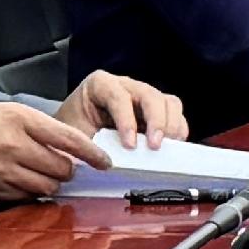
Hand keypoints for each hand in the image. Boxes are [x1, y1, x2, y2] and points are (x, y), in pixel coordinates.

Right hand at [0, 101, 101, 201]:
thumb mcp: (9, 112)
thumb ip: (41, 128)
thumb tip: (71, 149)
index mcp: (19, 121)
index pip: (68, 139)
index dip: (92, 153)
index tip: (105, 162)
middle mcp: (12, 147)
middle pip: (61, 168)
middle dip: (69, 169)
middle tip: (65, 165)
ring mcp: (1, 172)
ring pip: (47, 187)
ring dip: (52, 182)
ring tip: (43, 173)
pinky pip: (26, 198)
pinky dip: (32, 192)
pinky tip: (24, 181)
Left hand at [57, 71, 186, 150]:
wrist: (70, 134)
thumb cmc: (71, 133)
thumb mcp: (73, 137)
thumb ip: (91, 146)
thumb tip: (109, 163)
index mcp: (99, 85)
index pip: (118, 97)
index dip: (126, 120)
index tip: (129, 146)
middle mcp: (125, 85)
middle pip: (150, 95)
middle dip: (157, 121)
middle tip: (155, 146)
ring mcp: (143, 96)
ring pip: (168, 102)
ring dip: (171, 126)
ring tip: (168, 147)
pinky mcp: (156, 109)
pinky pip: (175, 114)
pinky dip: (178, 130)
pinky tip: (172, 146)